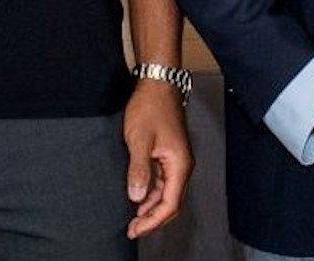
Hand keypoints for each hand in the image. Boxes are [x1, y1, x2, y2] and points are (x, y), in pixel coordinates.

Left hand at [122, 79, 192, 237]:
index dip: (153, 221)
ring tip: (132, 217)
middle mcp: (182, 165)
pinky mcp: (168, 155)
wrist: (157, 84)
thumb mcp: (139, 140)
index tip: (135, 228)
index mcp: (180, 164)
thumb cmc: (151, 107)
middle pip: (171, 202)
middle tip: (132, 228)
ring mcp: (176, 160)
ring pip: (166, 193)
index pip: (170, 204)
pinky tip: (138, 197)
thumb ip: (138, 170)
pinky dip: (151, 193)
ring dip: (150, 207)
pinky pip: (162, 181)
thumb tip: (136, 197)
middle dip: (152, 218)